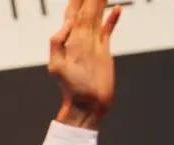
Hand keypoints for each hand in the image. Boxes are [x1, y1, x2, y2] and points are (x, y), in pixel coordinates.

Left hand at [48, 0, 121, 129]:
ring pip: (98, 17)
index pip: (74, 12)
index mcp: (69, 40)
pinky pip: (108, 31)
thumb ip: (58, 44)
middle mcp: (81, 38)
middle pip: (87, 11)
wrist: (86, 105)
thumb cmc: (71, 90)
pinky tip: (117, 8)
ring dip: (101, 2)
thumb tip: (68, 23)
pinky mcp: (103, 51)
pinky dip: (112, 20)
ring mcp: (93, 44)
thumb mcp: (57, 67)